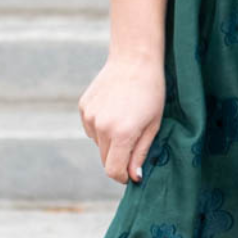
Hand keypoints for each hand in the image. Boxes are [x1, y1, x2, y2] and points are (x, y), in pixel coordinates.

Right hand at [78, 54, 164, 184]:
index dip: (122, 176)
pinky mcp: (83, 107)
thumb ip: (141, 153)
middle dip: (118, 159)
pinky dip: (101, 127)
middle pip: (105, 159)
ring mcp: (90, 116)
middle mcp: (101, 127)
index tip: (130, 174)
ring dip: (110, 142)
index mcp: (122, 134)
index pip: (113, 170)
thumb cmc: (152, 93)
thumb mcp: (153, 125)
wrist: (135, 60)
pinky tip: (114, 110)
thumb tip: (134, 177)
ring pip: (97, 144)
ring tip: (125, 120)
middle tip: (133, 143)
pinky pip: (91, 128)